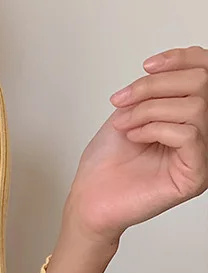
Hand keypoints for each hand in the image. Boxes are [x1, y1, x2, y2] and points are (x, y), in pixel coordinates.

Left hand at [66, 45, 207, 242]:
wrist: (88, 200)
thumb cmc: (105, 164)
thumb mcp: (129, 112)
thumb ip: (154, 88)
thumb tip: (166, 67)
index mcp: (190, 115)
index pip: (204, 73)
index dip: (179, 60)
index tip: (146, 66)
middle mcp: (203, 133)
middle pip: (202, 83)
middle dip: (155, 87)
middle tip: (123, 102)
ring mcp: (202, 156)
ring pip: (195, 107)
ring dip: (149, 110)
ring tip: (125, 125)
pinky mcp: (195, 176)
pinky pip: (189, 134)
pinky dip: (156, 129)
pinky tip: (135, 138)